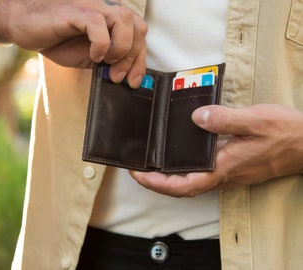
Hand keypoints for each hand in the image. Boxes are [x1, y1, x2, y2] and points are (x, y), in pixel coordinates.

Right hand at [0, 0, 146, 87]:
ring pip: (124, 20)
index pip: (140, 35)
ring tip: (105, 62)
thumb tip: (127, 76)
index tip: (134, 81)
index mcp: (112, 21)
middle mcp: (106, 10)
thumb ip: (109, 62)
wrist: (25, 27)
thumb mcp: (91, 57)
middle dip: (133, 58)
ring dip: (120, 48)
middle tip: (117, 76)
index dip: (141, 60)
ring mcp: (91, 8)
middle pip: (138, 28)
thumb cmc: (58, 41)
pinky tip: (93, 55)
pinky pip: (97, 23)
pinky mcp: (75, 12)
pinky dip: (100, 44)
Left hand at [131, 104, 302, 196]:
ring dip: (169, 178)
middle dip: (157, 182)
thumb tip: (196, 118)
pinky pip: (202, 175)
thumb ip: (225, 120)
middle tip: (138, 169)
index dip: (157, 183)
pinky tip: (180, 159)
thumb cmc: (285, 134)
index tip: (138, 174)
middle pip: (182, 188)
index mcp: (224, 168)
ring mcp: (228, 175)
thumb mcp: (255, 120)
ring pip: (192, 183)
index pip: (183, 185)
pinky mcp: (233, 169)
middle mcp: (223, 176)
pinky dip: (185, 172)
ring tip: (152, 164)